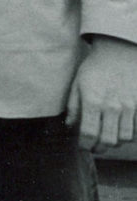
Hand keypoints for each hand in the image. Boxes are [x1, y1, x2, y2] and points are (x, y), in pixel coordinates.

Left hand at [65, 36, 136, 151]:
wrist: (119, 53)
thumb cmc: (95, 68)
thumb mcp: (77, 84)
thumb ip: (73, 107)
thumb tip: (70, 127)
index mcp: (93, 101)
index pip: (89, 134)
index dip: (85, 145)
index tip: (83, 146)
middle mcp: (112, 106)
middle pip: (109, 141)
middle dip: (100, 148)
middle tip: (94, 146)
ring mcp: (129, 106)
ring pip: (125, 138)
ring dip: (115, 141)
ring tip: (108, 136)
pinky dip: (129, 133)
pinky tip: (120, 128)